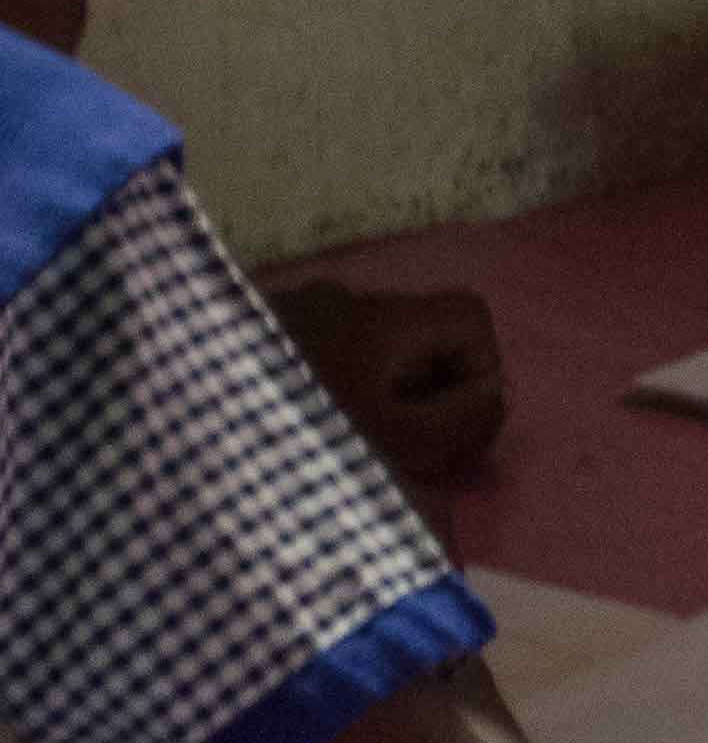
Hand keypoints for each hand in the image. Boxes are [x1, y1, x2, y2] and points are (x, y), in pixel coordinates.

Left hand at [265, 277, 507, 491]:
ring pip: (372, 346)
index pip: (469, 316)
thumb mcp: (400, 442)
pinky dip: (337, 384)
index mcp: (380, 318)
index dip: (482, 369)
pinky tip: (310, 425)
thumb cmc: (304, 434)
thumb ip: (465, 420)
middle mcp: (340, 299)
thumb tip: (489, 399)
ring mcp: (293, 311)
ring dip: (381, 389)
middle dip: (430, 387)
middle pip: (421, 333)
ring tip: (356, 440)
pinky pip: (325, 350)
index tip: (453, 421)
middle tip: (410, 443)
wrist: (183, 428)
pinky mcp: (256, 331)